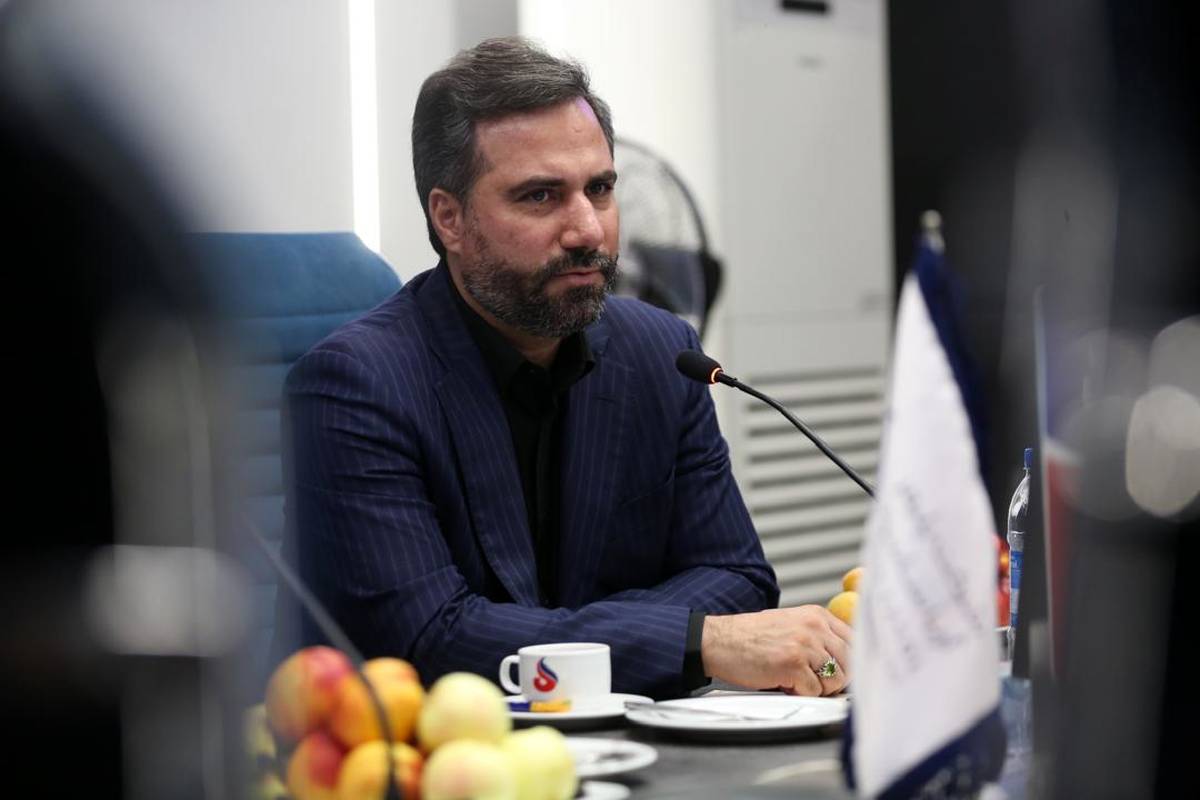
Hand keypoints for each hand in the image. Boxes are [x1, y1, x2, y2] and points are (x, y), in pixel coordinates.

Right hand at [700, 606, 851, 695]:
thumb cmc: (750, 637)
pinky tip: (782, 682)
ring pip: (836, 681)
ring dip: (817, 688)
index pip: (855, 641)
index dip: (849, 663)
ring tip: (795, 679)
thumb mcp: (791, 624)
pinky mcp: (793, 664)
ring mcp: (805, 645)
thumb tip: (847, 660)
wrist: (719, 640)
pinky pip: (814, 692)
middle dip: (835, 680)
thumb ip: (819, 635)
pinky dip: (800, 694)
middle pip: (850, 664)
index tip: (839, 673)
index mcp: (817, 615)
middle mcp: (815, 626)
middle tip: (813, 681)